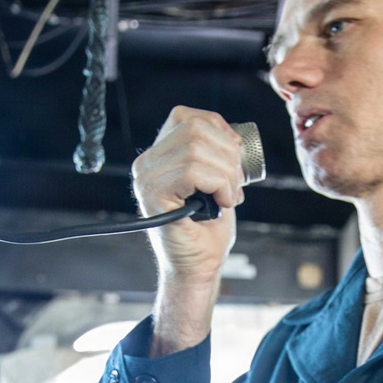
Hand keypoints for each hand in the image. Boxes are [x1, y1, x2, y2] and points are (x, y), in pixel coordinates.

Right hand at [132, 107, 244, 283]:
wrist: (199, 266)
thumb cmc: (208, 229)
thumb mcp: (216, 180)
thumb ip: (216, 153)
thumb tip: (234, 135)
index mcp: (158, 156)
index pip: (184, 116)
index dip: (217, 126)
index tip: (235, 152)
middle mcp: (145, 164)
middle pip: (194, 129)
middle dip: (227, 153)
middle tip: (236, 182)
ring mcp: (146, 178)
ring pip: (196, 149)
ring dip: (227, 173)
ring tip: (230, 196)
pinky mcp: (153, 195)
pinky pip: (193, 170)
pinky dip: (220, 185)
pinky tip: (223, 203)